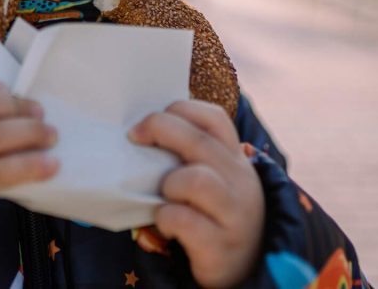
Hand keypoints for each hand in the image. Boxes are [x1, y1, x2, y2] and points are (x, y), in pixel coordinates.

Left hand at [129, 101, 264, 288]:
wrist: (244, 268)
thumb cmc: (213, 214)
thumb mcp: (212, 179)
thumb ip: (188, 155)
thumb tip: (140, 130)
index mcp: (235, 158)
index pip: (215, 118)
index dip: (180, 110)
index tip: (148, 119)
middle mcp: (240, 181)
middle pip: (199, 141)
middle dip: (159, 130)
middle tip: (134, 137)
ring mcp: (234, 214)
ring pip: (196, 180)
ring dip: (169, 183)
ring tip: (163, 195)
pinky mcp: (220, 245)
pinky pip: (184, 219)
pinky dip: (165, 217)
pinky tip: (166, 224)